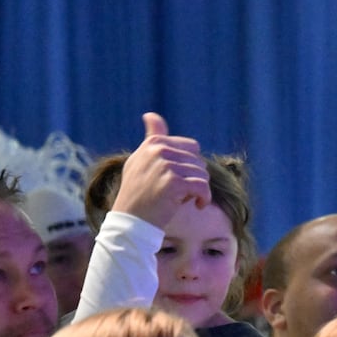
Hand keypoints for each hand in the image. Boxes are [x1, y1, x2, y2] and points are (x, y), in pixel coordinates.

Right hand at [113, 113, 210, 227]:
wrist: (131, 222)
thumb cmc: (139, 193)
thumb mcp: (141, 160)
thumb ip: (152, 138)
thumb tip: (151, 114)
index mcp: (153, 143)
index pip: (191, 147)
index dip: (190, 166)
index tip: (178, 180)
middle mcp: (158, 150)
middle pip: (199, 160)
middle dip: (194, 178)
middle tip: (180, 193)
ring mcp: (165, 165)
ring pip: (203, 174)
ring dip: (199, 190)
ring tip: (184, 199)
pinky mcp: (173, 182)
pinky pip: (203, 186)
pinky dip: (205, 198)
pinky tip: (197, 205)